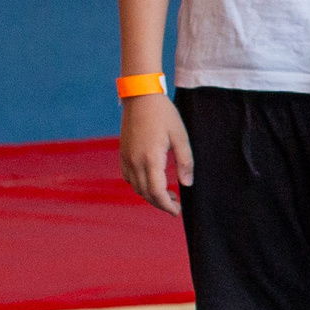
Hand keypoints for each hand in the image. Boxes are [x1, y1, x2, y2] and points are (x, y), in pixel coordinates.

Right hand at [120, 93, 193, 215]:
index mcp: (150, 159)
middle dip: (161, 203)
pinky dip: (141, 185)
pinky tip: (153, 182)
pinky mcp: (123, 154)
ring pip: (136, 187)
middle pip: (146, 193)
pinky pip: (129, 178)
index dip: (167, 205)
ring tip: (169, 194)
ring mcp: (126, 158)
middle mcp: (135, 162)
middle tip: (176, 206)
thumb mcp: (181, 137)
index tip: (178, 211)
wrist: (140, 97)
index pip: (157, 192)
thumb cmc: (164, 115)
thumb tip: (187, 184)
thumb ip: (185, 162)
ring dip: (151, 195)